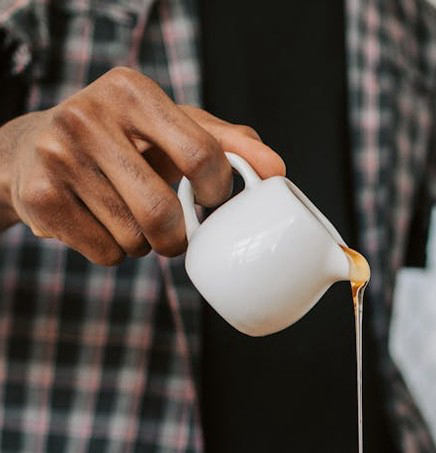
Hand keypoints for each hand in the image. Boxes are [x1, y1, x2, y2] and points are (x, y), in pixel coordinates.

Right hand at [0, 67, 285, 263]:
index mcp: (131, 90)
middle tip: (176, 233)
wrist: (35, 149)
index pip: (201, 155)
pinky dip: (114, 254)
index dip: (218, 192)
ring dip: (145, 246)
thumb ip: (229, 144)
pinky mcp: (39, 196)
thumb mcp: (175, 127)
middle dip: (179, 238)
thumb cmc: (127, 140)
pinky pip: (106, 254)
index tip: (213, 200)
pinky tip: (100, 225)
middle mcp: (87, 115)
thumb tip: (277, 171)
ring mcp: (57, 155)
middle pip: (162, 212)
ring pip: (134, 240)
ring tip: (129, 218)